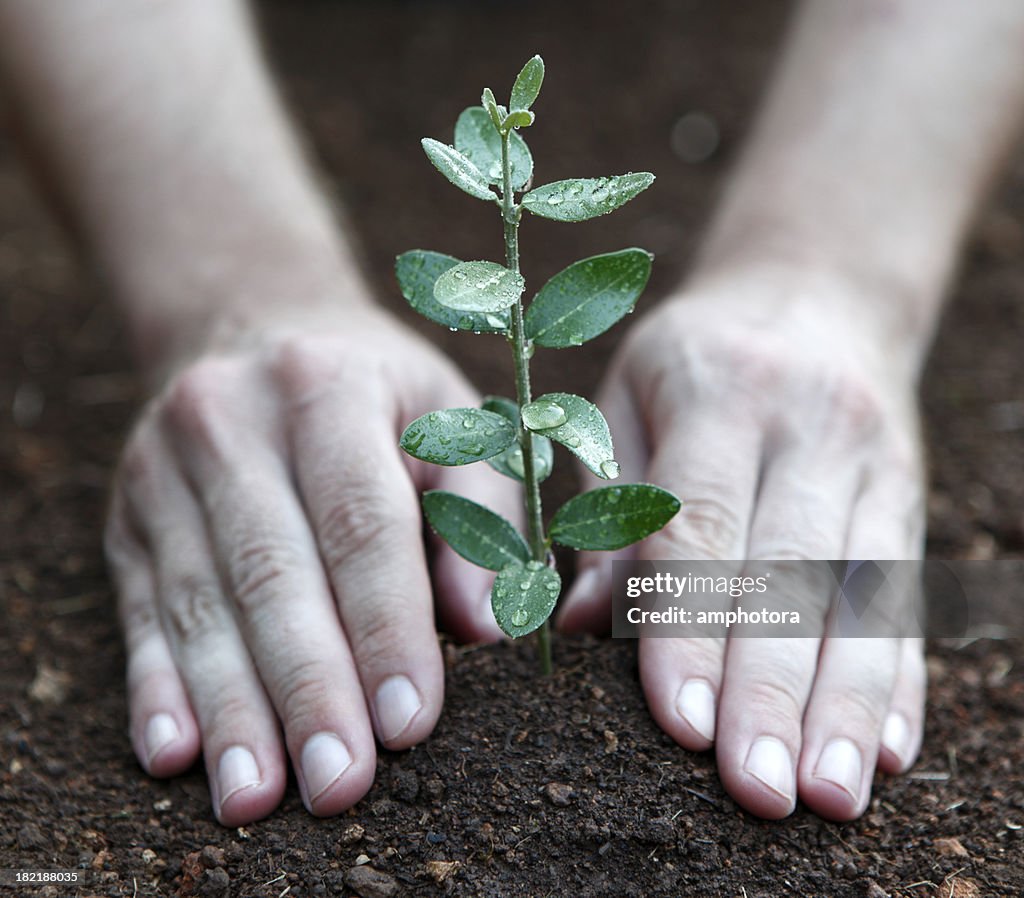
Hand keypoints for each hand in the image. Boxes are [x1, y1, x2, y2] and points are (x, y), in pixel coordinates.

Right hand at [104, 304, 510, 824]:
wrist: (252, 329)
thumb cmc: (376, 389)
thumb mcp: (447, 414)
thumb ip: (480, 510)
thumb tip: (486, 627)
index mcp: (327, 387)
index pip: (360, 521)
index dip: (385, 625)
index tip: (409, 721)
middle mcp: (231, 422)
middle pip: (273, 573)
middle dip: (309, 687)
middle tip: (341, 784)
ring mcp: (164, 470)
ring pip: (202, 604)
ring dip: (232, 708)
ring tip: (258, 795)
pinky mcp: (130, 517)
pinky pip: (141, 609)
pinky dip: (158, 686)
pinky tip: (176, 752)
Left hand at [559, 269, 926, 819]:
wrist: (816, 292)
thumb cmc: (693, 360)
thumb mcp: (626, 400)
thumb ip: (604, 507)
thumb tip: (576, 626)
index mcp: (718, 392)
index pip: (701, 525)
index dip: (692, 627)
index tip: (684, 724)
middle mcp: (807, 428)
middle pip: (790, 573)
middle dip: (772, 690)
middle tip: (756, 790)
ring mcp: (872, 463)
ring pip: (862, 595)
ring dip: (847, 705)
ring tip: (831, 796)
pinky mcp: (908, 497)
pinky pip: (905, 593)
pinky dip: (900, 676)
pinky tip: (892, 750)